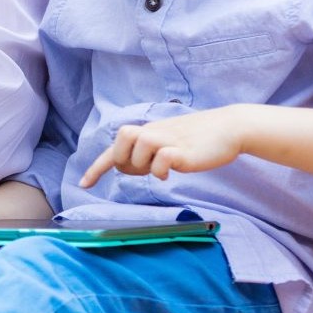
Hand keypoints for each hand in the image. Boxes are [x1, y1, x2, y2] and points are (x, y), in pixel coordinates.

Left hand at [79, 107, 246, 187]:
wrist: (228, 128)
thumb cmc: (197, 138)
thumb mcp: (167, 141)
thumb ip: (147, 152)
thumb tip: (130, 167)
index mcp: (147, 131)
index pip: (115, 148)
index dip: (97, 168)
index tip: (84, 184)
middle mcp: (153, 133)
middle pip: (120, 145)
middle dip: (125, 163)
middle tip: (144, 169)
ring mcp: (167, 141)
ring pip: (137, 153)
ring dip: (145, 166)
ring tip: (164, 167)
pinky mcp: (183, 151)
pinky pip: (160, 161)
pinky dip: (161, 170)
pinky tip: (171, 171)